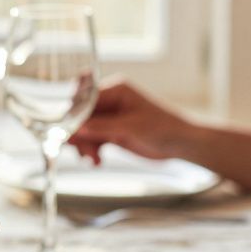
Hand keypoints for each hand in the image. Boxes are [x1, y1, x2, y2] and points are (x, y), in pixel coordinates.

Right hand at [70, 78, 199, 163]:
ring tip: (93, 160)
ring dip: (85, 146)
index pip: (84, 99)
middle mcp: (110, 101)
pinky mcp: (112, 132)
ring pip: (85, 130)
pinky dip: (92, 151)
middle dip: (79, 135)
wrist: (182, 144)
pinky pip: (93, 139)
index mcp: (116, 90)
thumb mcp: (131, 128)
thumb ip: (102, 127)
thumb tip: (77, 127)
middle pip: (81, 116)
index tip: (69, 132)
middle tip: (81, 151)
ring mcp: (110, 117)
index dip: (73, 115)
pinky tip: (97, 161)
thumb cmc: (164, 129)